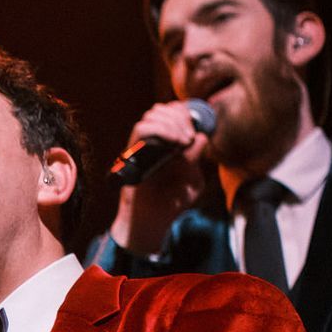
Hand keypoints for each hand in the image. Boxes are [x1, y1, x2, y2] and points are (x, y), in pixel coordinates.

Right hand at [109, 102, 209, 255]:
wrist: (152, 221)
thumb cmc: (171, 204)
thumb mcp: (192, 180)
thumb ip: (196, 159)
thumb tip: (200, 136)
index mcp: (168, 145)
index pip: (173, 113)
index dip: (185, 113)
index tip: (196, 128)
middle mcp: (153, 142)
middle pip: (163, 109)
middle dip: (181, 117)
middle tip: (190, 137)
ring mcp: (141, 147)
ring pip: (152, 114)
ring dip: (172, 122)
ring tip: (183, 140)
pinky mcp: (131, 154)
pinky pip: (141, 129)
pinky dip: (161, 129)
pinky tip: (175, 142)